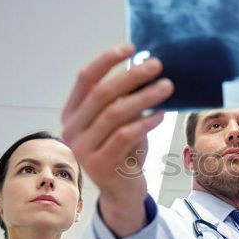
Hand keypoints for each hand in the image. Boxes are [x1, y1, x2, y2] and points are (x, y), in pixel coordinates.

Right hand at [61, 45, 172, 236]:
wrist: (122, 191)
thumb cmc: (124, 150)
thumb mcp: (121, 121)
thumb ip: (124, 98)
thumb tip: (145, 66)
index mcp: (72, 113)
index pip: (85, 79)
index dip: (107, 60)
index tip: (132, 48)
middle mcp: (71, 129)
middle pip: (101, 93)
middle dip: (131, 76)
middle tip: (157, 65)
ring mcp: (82, 148)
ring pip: (114, 113)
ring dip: (143, 97)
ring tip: (167, 87)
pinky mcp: (99, 164)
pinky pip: (124, 135)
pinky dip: (145, 122)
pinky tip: (160, 114)